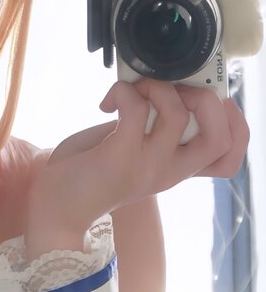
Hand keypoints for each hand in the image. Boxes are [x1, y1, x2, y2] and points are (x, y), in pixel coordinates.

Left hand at [28, 80, 248, 235]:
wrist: (56, 207)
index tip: (214, 101)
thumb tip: (166, 83)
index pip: (228, 157)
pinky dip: (124, 92)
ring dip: (157, 87)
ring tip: (134, 90)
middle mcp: (168, 171)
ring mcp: (146, 166)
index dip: (235, 126)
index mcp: (176, 169)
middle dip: (207, 100)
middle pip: (219, 140)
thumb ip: (154, 126)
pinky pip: (135, 109)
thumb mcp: (133, 150)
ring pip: (177, 115)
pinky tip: (108, 102)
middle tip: (176, 89)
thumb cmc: (91, 172)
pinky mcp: (119, 158)